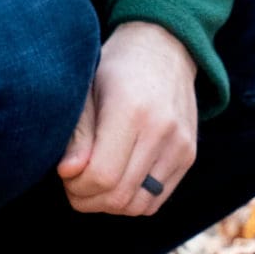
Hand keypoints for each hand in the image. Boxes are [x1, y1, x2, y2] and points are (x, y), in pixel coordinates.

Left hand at [57, 21, 198, 216]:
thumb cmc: (115, 69)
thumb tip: (68, 172)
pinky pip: (156, 200)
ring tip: (96, 181)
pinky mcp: (189, 155)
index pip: (101, 176)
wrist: (163, 47)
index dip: (76, 186)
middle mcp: (162, 130)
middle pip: (119, 196)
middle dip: (88, 199)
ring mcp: (180, 145)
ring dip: (110, 204)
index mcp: (131, 110)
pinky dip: (132, 200)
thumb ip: (77, 134)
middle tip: (75, 181)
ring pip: (139, 205)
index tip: (66, 171)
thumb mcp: (86, 90)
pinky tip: (119, 179)